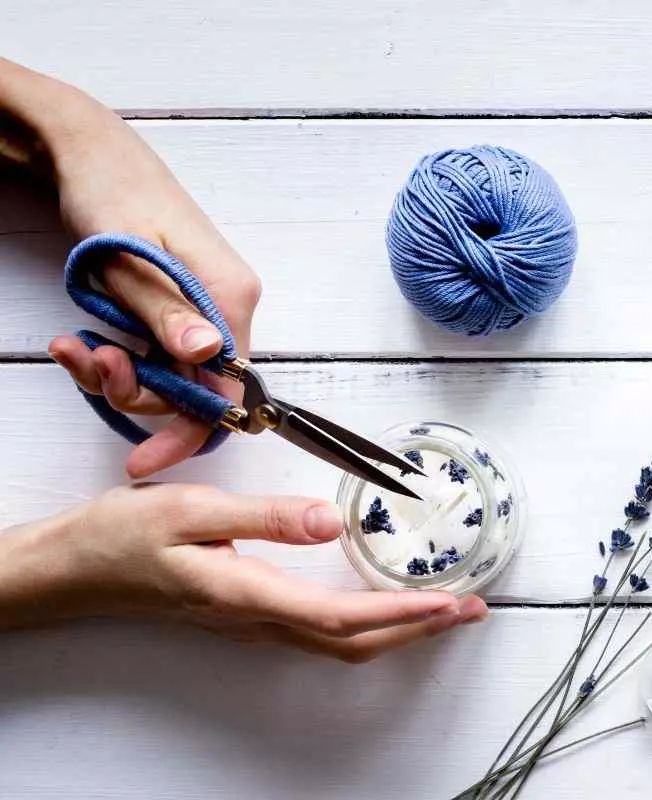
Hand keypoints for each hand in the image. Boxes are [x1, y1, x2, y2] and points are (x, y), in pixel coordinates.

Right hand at [0, 484, 487, 661]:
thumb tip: (328, 522)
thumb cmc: (124, 535)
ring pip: (340, 643)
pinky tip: (385, 603)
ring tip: (444, 610)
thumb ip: (263, 516)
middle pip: (353, 641)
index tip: (448, 605)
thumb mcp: (190, 509)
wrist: (75, 569)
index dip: (400, 614)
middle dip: (419, 630)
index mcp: (247, 592)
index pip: (339, 616)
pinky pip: (321, 631)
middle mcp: (257, 618)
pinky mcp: (249, 614)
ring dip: (398, 629)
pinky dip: (367, 623)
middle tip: (472, 610)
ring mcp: (254, 622)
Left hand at [36, 82, 260, 477]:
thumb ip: (168, 312)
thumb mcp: (130, 258)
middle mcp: (227, 309)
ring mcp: (205, 308)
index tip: (143, 460)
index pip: (228, 389)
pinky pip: (156, 354)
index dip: (187, 430)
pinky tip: (80, 338)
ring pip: (170, 376)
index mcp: (230, 298)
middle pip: (195, 389)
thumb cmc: (112, 194)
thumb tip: (208, 356)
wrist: (91, 151)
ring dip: (118, 375)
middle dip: (136, 394)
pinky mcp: (180, 307)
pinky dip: (116, 357)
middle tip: (87, 366)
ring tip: (71, 347)